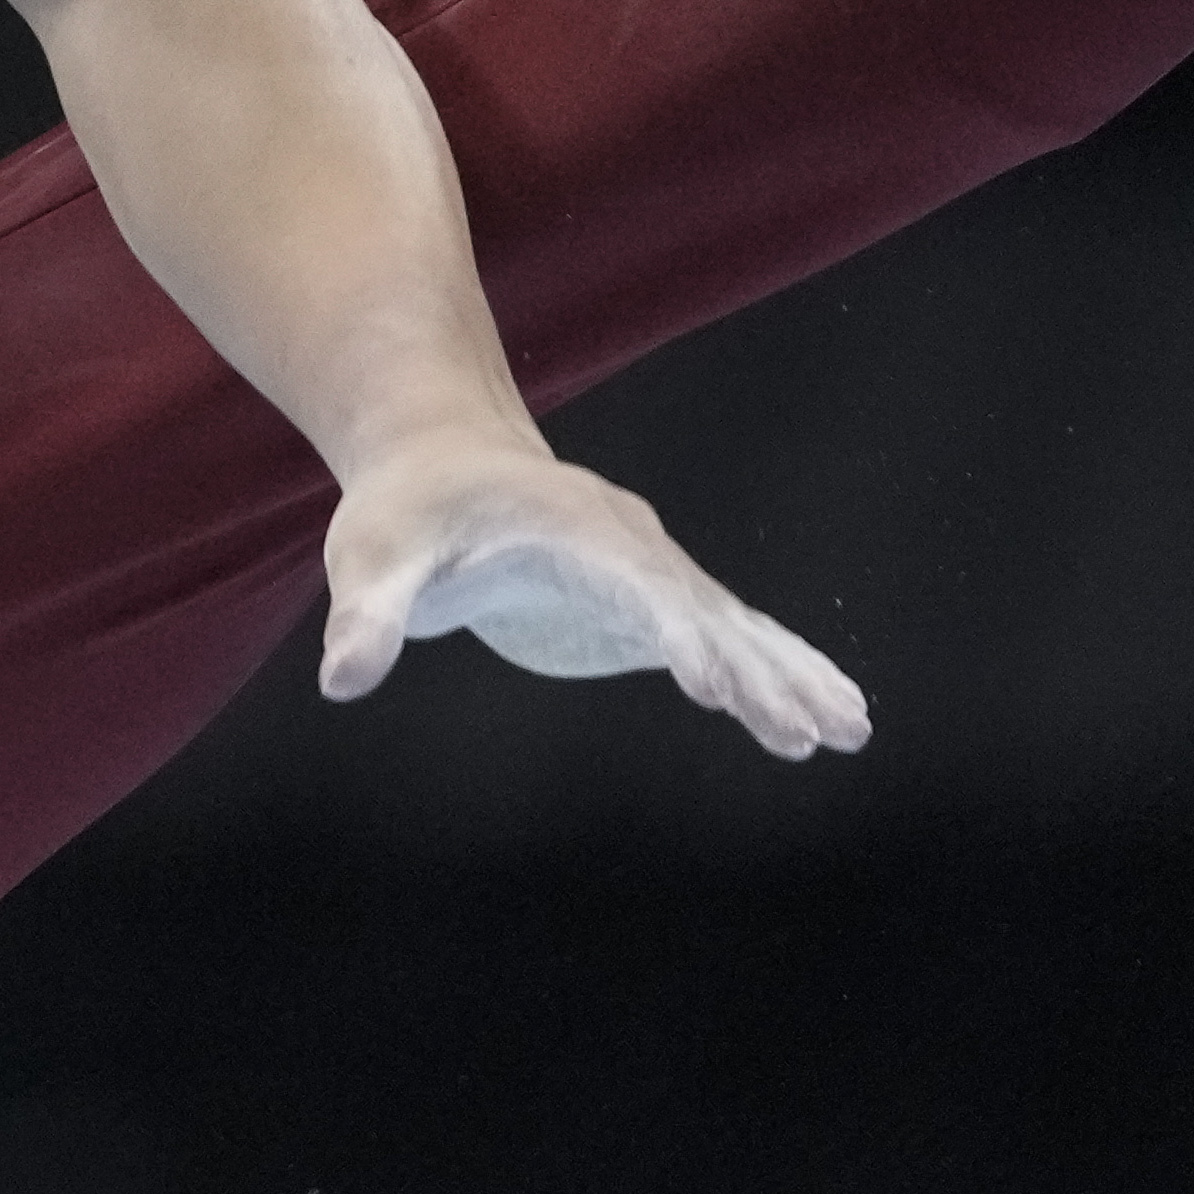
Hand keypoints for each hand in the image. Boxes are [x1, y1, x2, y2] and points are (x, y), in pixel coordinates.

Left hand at [321, 442, 869, 760]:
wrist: (443, 462)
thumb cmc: (404, 510)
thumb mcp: (372, 558)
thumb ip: (365, 617)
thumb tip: (342, 680)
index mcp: (572, 528)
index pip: (633, 585)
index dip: (673, 632)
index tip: (717, 685)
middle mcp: (629, 546)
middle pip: (706, 610)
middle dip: (762, 669)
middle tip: (821, 728)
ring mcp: (647, 575)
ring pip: (732, 627)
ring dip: (790, 677)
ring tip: (851, 731)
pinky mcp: (646, 607)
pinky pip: (723, 641)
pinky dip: (772, 677)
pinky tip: (817, 726)